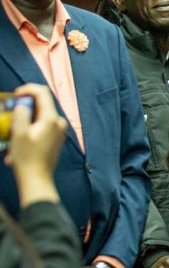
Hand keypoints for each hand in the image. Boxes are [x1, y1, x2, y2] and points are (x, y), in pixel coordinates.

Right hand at [5, 84, 66, 205]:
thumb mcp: (18, 134)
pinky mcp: (57, 137)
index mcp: (51, 119)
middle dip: (25, 104)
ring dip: (26, 116)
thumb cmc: (27, 158)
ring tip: (13, 128)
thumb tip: (22, 104)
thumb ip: (21, 114)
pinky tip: (19, 137)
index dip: (27, 89)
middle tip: (10, 111)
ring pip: (41, 114)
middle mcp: (59, 122)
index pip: (42, 93)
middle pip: (42, 103)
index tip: (15, 95)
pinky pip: (43, 124)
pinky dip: (30, 125)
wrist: (37, 179)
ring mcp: (60, 130)